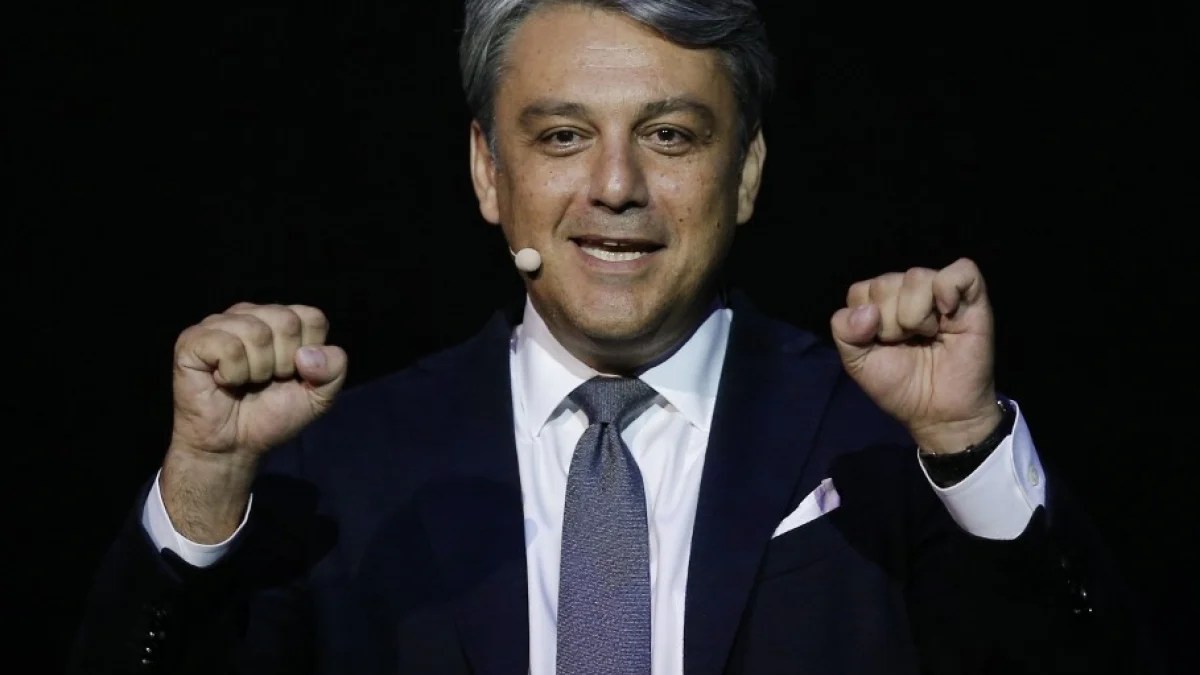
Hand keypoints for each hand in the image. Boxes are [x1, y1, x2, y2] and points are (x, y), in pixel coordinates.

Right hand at [162, 302, 346, 541]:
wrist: (234, 445)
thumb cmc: (272, 414)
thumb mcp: (319, 396)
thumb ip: (333, 369)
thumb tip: (308, 354)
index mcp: (281, 320)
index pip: (312, 318)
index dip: (309, 354)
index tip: (292, 374)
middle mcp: (250, 314)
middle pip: (287, 321)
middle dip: (284, 363)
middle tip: (266, 381)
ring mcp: (219, 324)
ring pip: (257, 332)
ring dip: (258, 371)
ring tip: (245, 382)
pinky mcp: (193, 340)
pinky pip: (227, 346)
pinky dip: (233, 373)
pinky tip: (223, 380)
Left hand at [829, 258, 1000, 453]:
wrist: (939, 412)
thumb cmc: (900, 385)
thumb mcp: (857, 363)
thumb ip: (844, 332)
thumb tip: (867, 311)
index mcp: (878, 303)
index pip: (860, 291)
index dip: (866, 322)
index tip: (881, 345)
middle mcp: (906, 291)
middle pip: (885, 283)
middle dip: (891, 323)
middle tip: (908, 344)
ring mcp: (939, 291)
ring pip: (916, 276)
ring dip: (916, 315)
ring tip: (928, 336)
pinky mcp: (971, 296)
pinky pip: (961, 271)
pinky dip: (948, 289)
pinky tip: (946, 313)